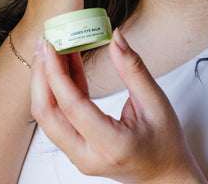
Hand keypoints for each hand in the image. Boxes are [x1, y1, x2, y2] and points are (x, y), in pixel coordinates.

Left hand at [30, 29, 207, 183]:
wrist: (165, 175)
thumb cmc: (166, 141)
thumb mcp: (155, 101)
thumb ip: (133, 68)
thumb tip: (116, 37)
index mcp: (111, 144)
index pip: (72, 106)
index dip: (56, 73)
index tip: (51, 44)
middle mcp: (87, 155)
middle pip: (47, 113)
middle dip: (41, 74)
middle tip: (45, 42)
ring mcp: (78, 156)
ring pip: (47, 116)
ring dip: (45, 81)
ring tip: (50, 50)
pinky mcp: (76, 149)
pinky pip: (58, 117)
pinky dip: (57, 90)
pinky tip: (65, 65)